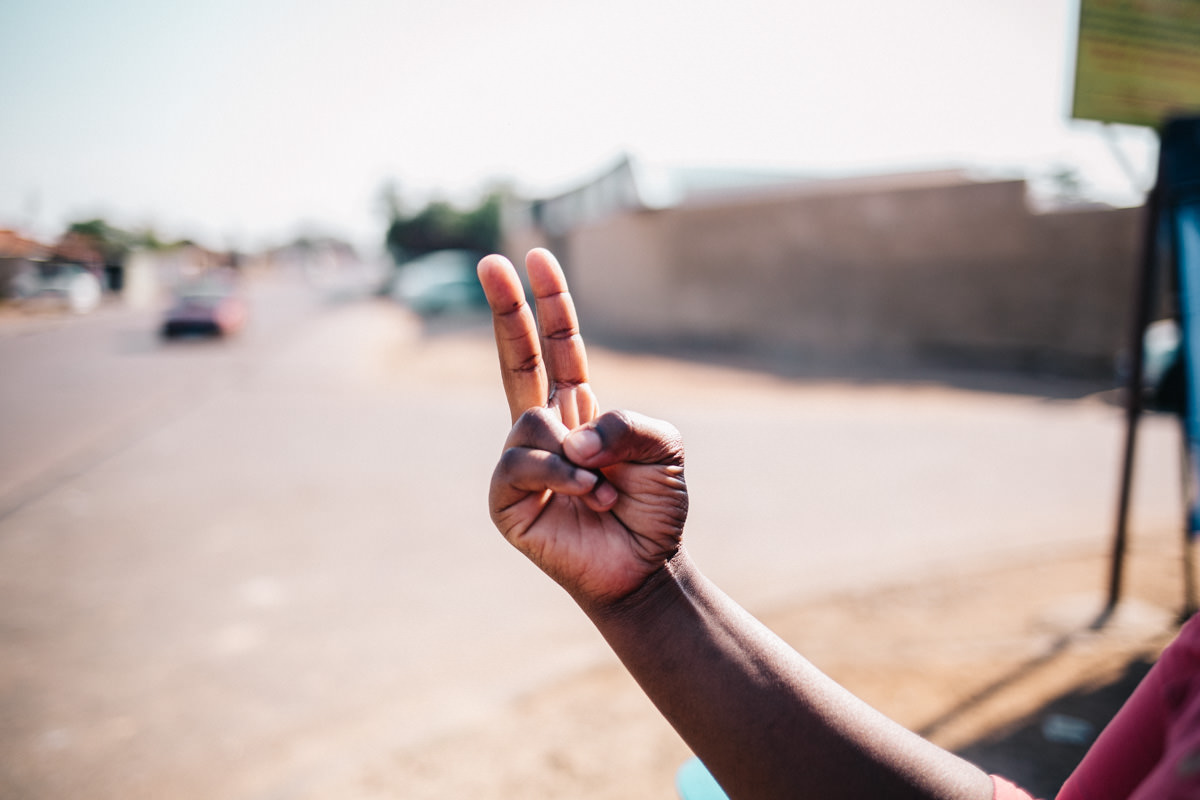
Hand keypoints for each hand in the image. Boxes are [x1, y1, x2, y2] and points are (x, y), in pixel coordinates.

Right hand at [477, 249, 687, 605]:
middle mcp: (544, 431)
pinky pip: (520, 463)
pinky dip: (561, 476)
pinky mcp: (506, 500)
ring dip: (576, 455)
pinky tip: (586, 497)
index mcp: (580, 411)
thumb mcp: (664, 449)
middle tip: (491, 261)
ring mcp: (521, 463)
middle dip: (506, 308)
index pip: (559, 348)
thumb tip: (568, 434)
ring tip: (602, 488)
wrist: (644, 568)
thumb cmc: (654, 508)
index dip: (550, 304)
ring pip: (529, 422)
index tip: (536, 258)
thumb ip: (627, 423)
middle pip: (517, 358)